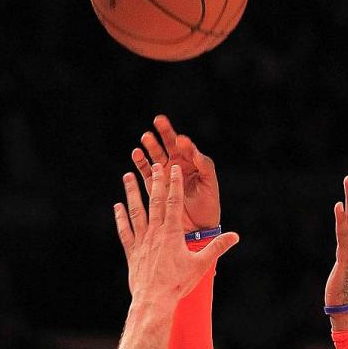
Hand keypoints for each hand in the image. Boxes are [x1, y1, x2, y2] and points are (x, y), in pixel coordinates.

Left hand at [114, 163, 237, 304]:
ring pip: (136, 211)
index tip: (173, 168)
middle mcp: (155, 233)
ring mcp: (141, 241)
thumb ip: (217, 247)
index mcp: (172, 233)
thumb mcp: (201, 265)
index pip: (173, 203)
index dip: (174, 184)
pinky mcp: (132, 252)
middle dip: (155, 182)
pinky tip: (117, 206)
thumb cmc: (178, 283)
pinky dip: (121, 218)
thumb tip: (235, 236)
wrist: (154, 301)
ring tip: (128, 176)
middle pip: (154, 201)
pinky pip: (125, 231)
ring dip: (131, 193)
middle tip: (154, 164)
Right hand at [132, 114, 219, 232]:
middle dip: (164, 132)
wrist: (197, 227)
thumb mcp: (210, 183)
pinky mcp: (154, 185)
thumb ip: (204, 166)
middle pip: (169, 144)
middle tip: (159, 121)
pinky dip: (140, 163)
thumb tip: (195, 151)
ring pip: (155, 155)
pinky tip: (137, 154)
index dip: (184, 142)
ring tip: (146, 138)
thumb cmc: (208, 205)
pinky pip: (145, 171)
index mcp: (192, 162)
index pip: (186, 146)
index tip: (181, 140)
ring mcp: (164, 174)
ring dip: (150, 146)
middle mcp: (177, 164)